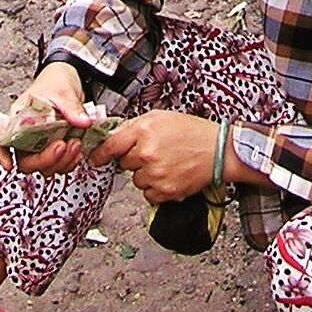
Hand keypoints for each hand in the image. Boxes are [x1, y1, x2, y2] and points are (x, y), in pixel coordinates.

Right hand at [0, 63, 90, 177]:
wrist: (68, 77)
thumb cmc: (55, 80)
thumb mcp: (62, 90)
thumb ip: (72, 107)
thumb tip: (83, 121)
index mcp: (20, 117)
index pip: (1, 138)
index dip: (1, 154)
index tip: (9, 164)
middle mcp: (26, 134)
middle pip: (25, 160)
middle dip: (44, 160)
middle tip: (61, 146)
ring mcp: (40, 143)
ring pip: (42, 167)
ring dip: (60, 162)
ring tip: (75, 144)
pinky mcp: (54, 147)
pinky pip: (57, 164)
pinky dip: (68, 163)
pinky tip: (77, 152)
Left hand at [90, 112, 217, 204]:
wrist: (216, 150)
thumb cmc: (191, 131)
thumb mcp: (160, 117)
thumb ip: (135, 126)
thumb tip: (114, 136)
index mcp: (144, 131)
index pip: (112, 145)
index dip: (101, 154)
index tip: (95, 159)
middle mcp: (147, 154)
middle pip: (124, 164)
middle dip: (134, 159)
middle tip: (153, 152)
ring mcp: (155, 174)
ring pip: (136, 180)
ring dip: (145, 174)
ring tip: (164, 162)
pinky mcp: (165, 191)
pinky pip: (148, 194)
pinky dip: (155, 188)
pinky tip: (169, 175)